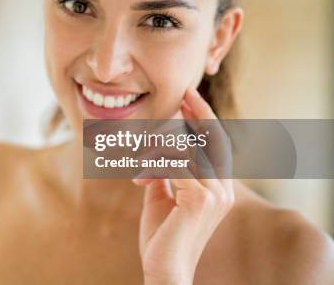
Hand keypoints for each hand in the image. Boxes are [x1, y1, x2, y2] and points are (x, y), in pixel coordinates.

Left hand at [132, 88, 234, 284]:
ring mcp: (215, 194)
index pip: (217, 145)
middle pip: (214, 139)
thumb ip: (166, 173)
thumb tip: (158, 152)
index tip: (189, 98)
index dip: (205, 119)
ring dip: (157, 149)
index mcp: (219, 187)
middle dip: (199, 113)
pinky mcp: (199, 200)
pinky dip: (153, 164)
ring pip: (187, 149)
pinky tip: (137, 177)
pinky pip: (174, 165)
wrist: (164, 269)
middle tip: (184, 93)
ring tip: (138, 157)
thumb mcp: (163, 197)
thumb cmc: (162, 236)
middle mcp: (223, 189)